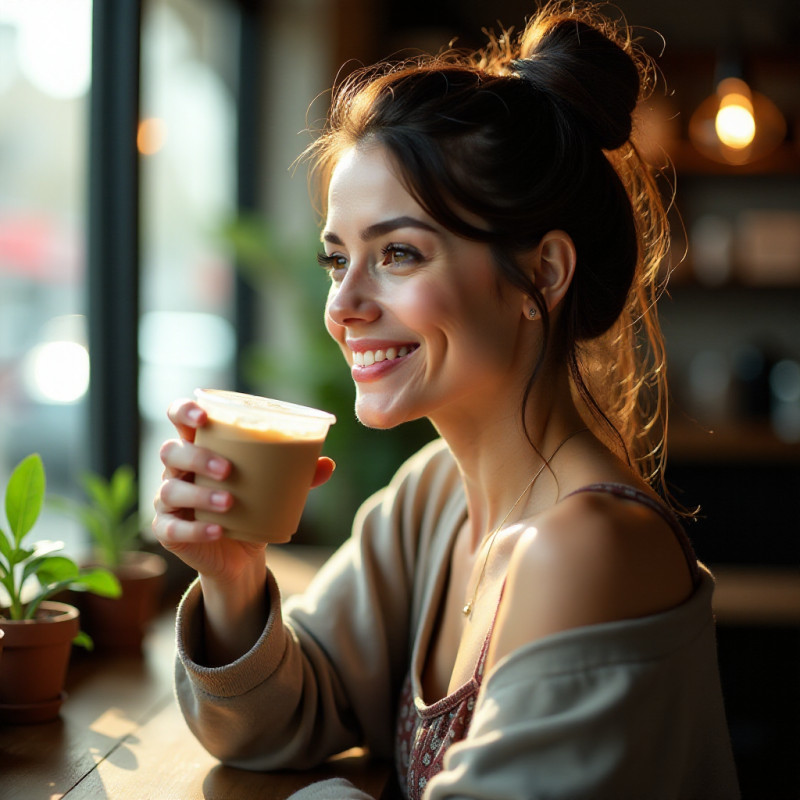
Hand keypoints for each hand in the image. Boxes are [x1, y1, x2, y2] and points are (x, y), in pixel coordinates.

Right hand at [152, 397, 334, 582]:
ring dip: (199, 495)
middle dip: (197, 457)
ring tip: (229, 502)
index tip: (203, 416)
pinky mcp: (168, 531)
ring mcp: (167, 501)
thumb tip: (328, 464)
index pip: (178, 417)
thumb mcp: (274, 487)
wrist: (241, 553)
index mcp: (199, 446)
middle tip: (228, 469)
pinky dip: (195, 530)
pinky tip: (216, 531)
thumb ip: (298, 474)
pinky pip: (171, 529)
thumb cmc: (252, 505)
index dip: (184, 410)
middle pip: (171, 451)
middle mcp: (177, 470)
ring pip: (169, 490)